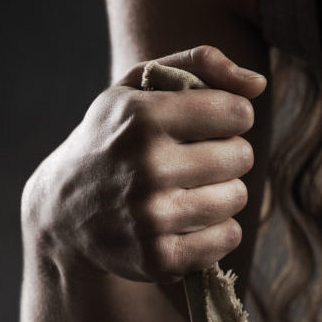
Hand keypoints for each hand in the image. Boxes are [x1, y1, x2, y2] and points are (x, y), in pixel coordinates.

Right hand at [22, 45, 264, 283]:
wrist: (62, 210)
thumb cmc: (113, 137)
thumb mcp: (137, 86)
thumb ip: (200, 63)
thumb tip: (259, 84)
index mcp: (143, 117)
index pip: (237, 112)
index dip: (230, 116)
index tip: (209, 123)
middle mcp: (147, 167)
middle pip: (242, 156)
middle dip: (227, 154)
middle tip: (195, 159)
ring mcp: (151, 217)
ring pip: (237, 198)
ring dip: (222, 192)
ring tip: (189, 189)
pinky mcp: (158, 258)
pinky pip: (227, 239)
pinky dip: (216, 230)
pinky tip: (187, 220)